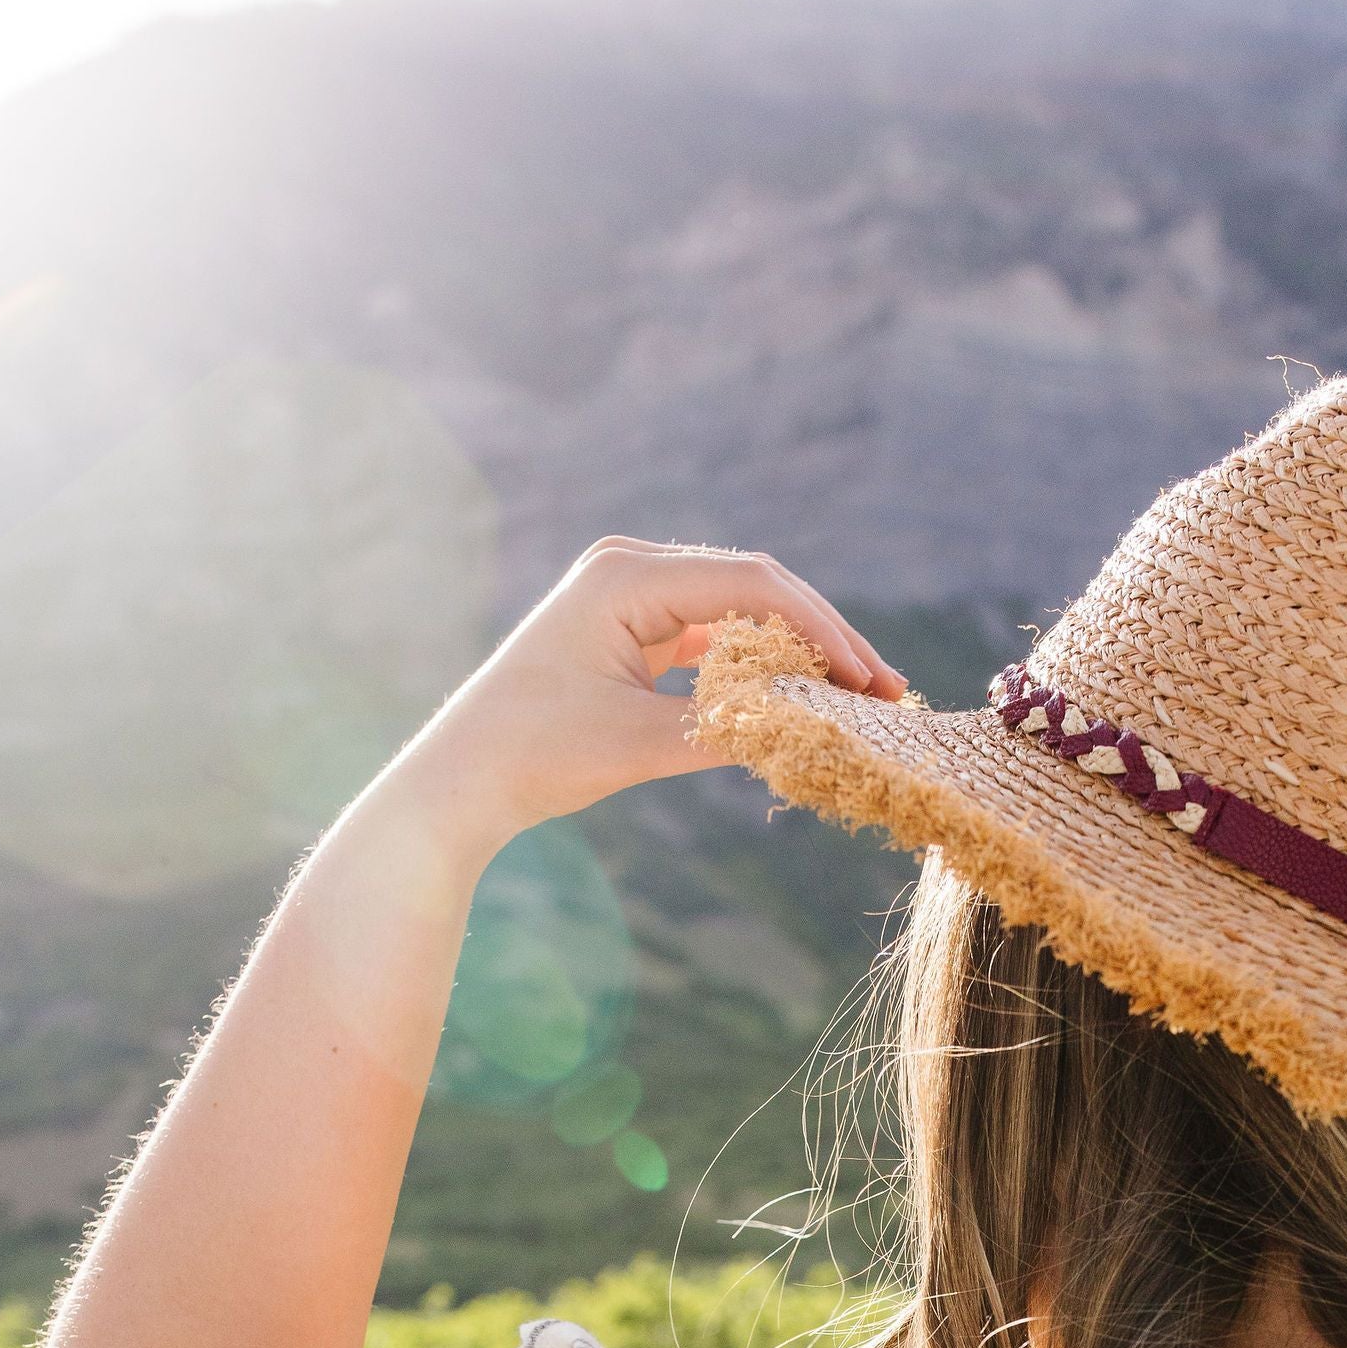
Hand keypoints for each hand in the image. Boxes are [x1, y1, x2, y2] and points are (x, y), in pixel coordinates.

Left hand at [391, 538, 905, 859]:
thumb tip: (807, 725)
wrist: (462, 779)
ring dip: (796, 650)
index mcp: (624, 575)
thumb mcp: (638, 745)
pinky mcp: (631, 629)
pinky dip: (758, 664)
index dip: (819, 629)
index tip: (867, 679)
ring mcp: (630, 596)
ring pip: (738, 611)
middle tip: (884, 687)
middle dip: (822, 637)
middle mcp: (628, 568)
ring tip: (858, 693)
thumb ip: (724, 728)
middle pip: (753, 587)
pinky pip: (713, 636)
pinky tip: (802, 695)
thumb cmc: (534, 756)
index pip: (750, 584)